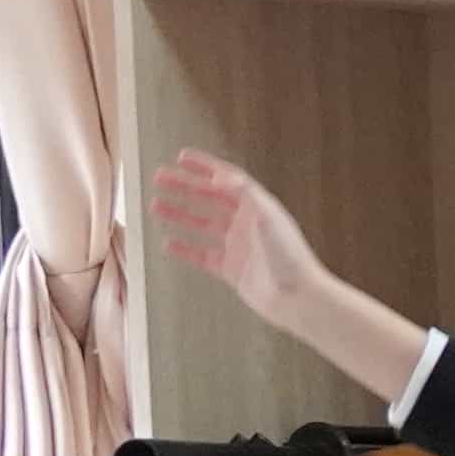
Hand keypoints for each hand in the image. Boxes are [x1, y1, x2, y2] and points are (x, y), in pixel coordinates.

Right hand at [153, 151, 337, 334]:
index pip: (228, 179)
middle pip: (210, 199)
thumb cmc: (290, 257)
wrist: (298, 298)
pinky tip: (167, 243)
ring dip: (180, 215)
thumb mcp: (268, 218)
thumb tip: (218, 176)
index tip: (182, 157)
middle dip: (184, 187)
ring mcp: (239, 246)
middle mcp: (248, 224)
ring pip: (202, 225)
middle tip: (159, 178)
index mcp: (259, 208)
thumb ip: (245, 193)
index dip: (205, 166)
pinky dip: (185, 249)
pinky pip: (202, 255)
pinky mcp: (232, 269)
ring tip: (156, 206)